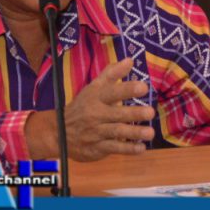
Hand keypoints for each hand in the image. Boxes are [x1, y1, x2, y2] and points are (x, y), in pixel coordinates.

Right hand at [25, 57, 155, 160]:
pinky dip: (128, 149)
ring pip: (116, 132)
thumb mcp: (94, 88)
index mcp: (95, 97)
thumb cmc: (83, 106)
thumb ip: (112, 73)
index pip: (112, 92)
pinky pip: (114, 148)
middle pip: (116, 114)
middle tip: (150, 112)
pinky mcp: (96, 148)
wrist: (59, 132)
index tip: (144, 87)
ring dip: (134, 133)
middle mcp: (95, 115)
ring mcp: (96, 133)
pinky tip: (141, 148)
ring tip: (150, 133)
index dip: (127, 89)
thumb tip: (130, 60)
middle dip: (134, 113)